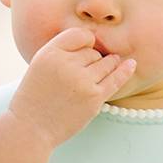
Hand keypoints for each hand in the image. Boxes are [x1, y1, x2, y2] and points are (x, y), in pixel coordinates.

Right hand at [7, 27, 136, 150]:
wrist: (31, 127)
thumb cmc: (35, 95)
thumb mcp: (40, 63)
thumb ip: (63, 50)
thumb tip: (93, 41)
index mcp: (50, 53)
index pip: (80, 35)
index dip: (85, 42)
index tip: (84, 50)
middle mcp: (67, 64)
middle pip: (93, 51)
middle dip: (91, 60)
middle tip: (78, 77)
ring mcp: (82, 81)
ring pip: (105, 63)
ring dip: (106, 66)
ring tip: (95, 75)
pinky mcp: (94, 98)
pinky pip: (115, 79)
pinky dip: (124, 71)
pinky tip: (131, 64)